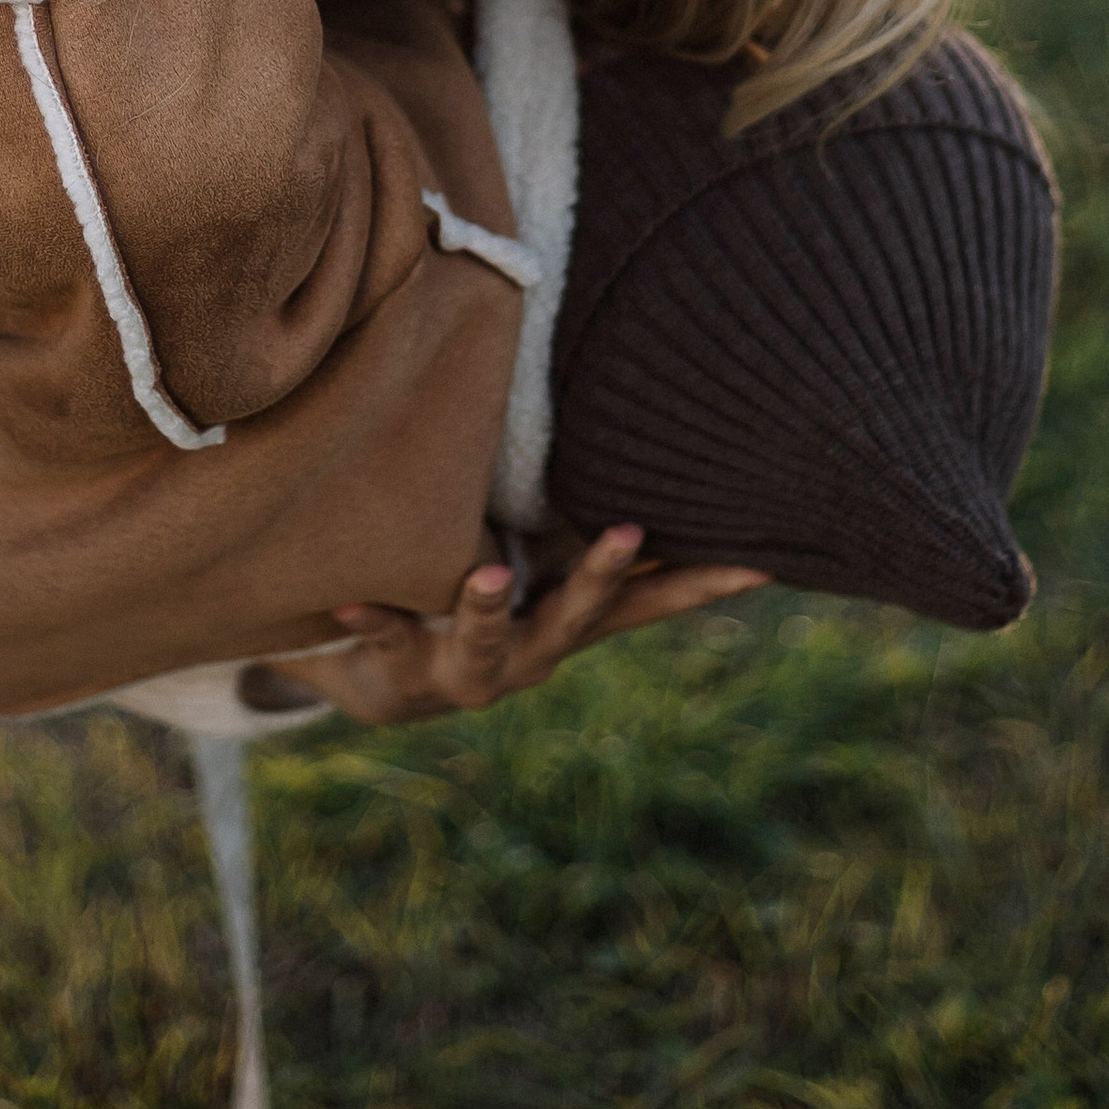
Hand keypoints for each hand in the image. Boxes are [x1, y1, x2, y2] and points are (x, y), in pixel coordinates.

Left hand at [281, 527, 766, 726]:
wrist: (378, 679)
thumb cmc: (471, 603)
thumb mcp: (533, 566)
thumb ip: (575, 518)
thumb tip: (635, 430)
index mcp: (567, 620)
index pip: (648, 603)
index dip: (703, 583)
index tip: (760, 560)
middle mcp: (530, 654)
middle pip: (579, 620)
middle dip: (601, 577)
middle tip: (626, 532)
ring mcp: (468, 671)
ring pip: (490, 644)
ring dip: (490, 610)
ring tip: (487, 577)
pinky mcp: (402, 674)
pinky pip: (387, 644)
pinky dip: (374, 620)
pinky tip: (347, 597)